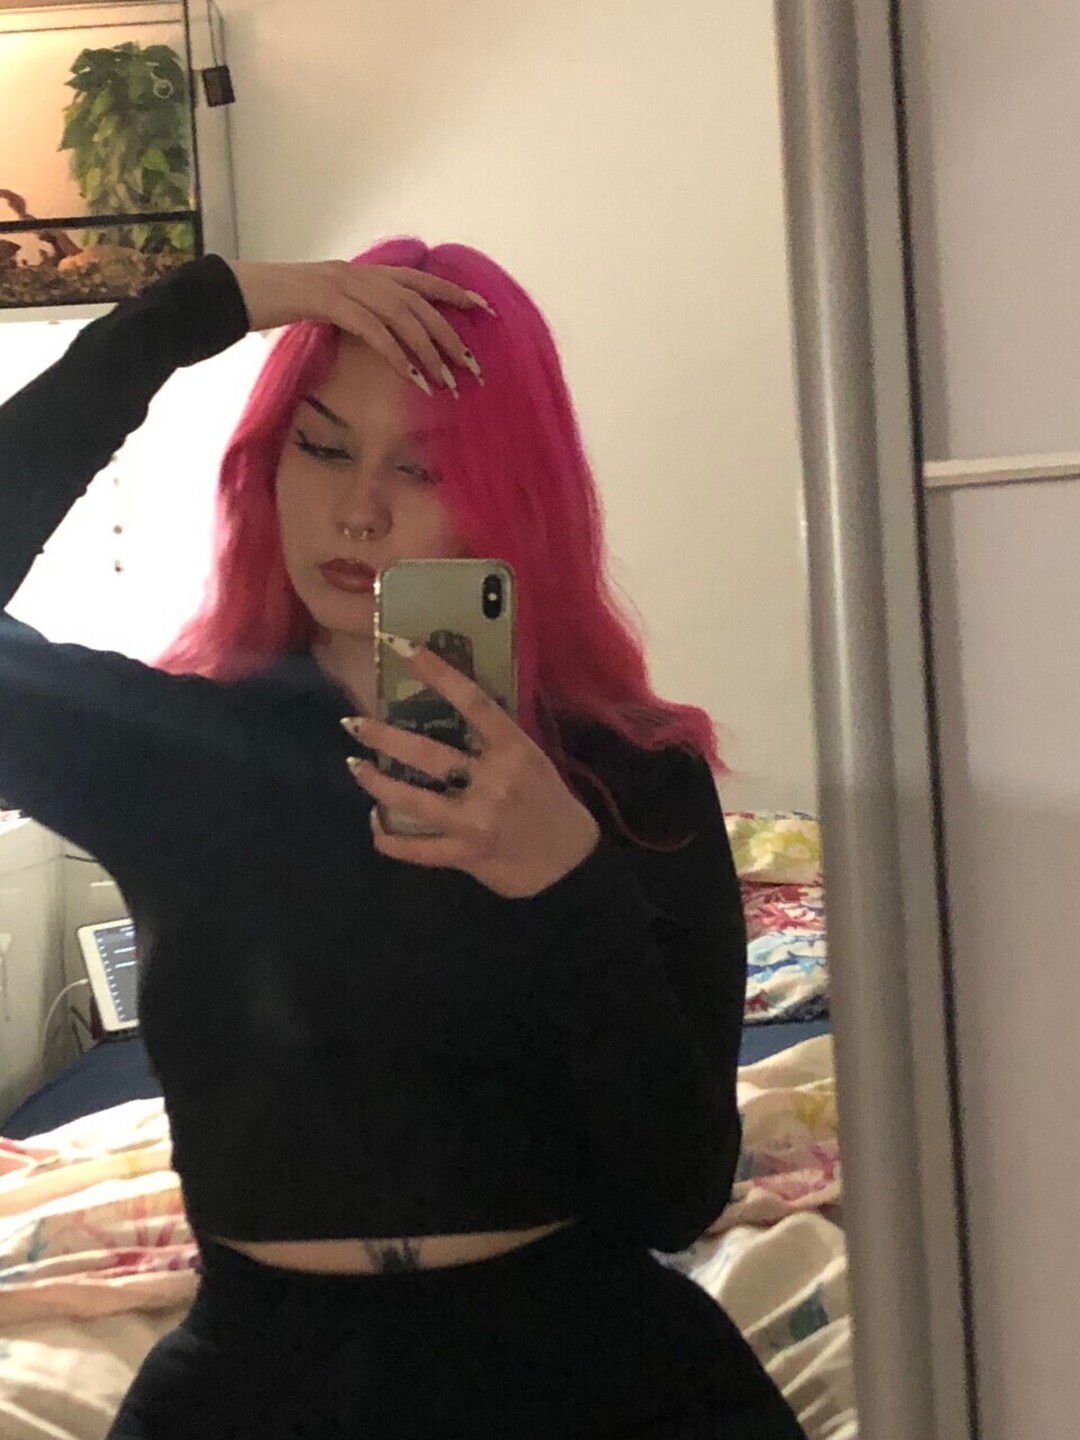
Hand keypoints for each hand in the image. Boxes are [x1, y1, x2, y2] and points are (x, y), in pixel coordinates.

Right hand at [227, 258, 493, 392]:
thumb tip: (386, 338)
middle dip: (450, 334)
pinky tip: (413, 378)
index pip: (420, 281)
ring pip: (402, 317)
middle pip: (419, 303)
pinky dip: (397, 355)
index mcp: (363, 273)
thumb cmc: (280, 303)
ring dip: (429, 351)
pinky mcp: (328, 304)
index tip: (484, 310)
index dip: (453, 294)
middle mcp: (360, 275)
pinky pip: (373, 331)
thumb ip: (358, 314)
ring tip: (448, 381)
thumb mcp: (327, 305)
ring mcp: (344, 286)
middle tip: (473, 366)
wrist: (238, 290)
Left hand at [344, 638, 601, 898]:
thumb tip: (453, 709)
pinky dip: (389, 838)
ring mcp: (476, 820)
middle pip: (427, 753)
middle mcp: (493, 781)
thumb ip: (495, 739)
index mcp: (514, 749)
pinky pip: (415, 848)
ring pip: (412, 800)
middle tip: (353, 724)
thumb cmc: (549, 802)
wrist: (570, 863)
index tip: (401, 646)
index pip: (472, 702)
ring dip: (377, 783)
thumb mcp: (532, 759)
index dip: (437, 672)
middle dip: (384, 738)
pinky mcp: (465, 854)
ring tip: (357, 767)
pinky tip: (377, 825)